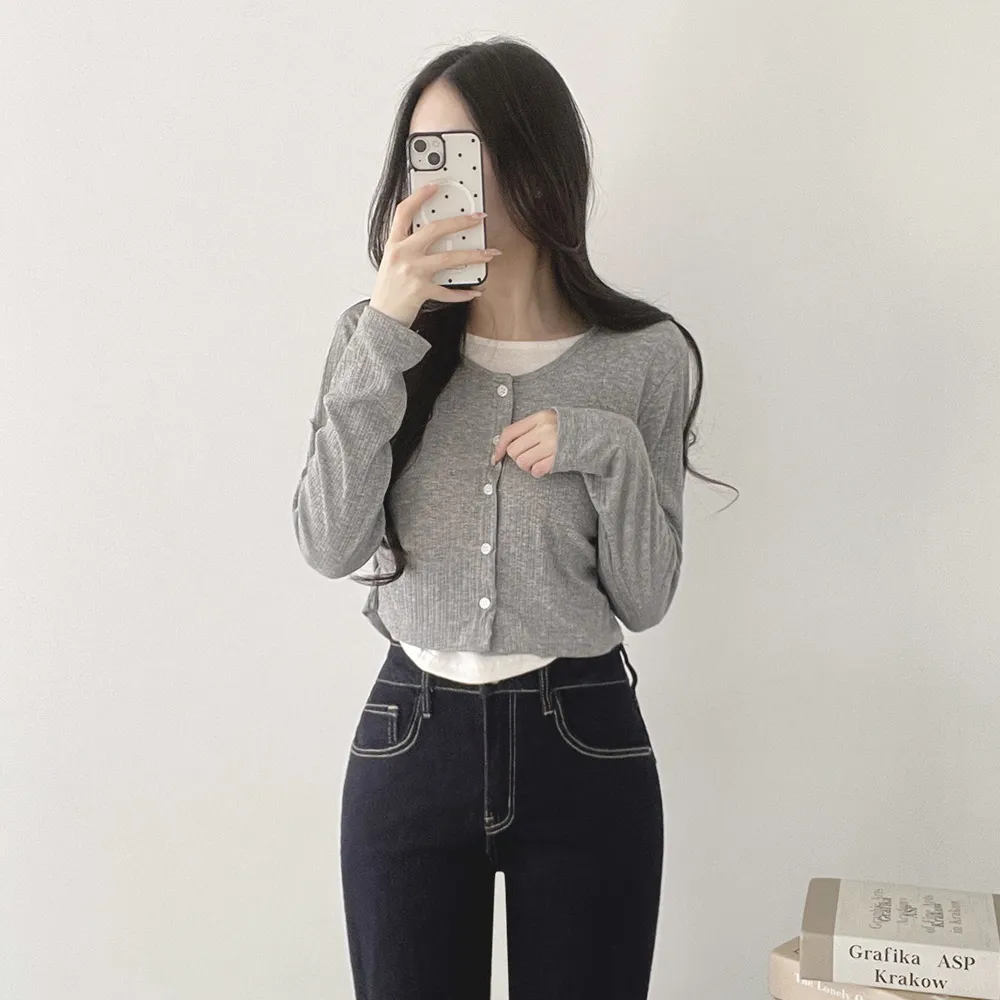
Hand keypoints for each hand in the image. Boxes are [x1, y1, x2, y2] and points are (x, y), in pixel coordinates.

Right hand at [369, 183, 499, 327]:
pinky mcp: (421, 291)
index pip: (404, 212)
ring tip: (490, 253)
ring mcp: (412, 273)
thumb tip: (432, 234)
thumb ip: (407, 247)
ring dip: (473, 255)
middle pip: (434, 230)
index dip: (419, 196)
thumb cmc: (389, 290)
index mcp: (394, 244)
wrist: (382, 319)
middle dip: (460, 222)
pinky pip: (448, 291)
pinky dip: (464, 292)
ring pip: (449, 259)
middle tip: (478, 217)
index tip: (435, 186)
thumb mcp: (392, 262)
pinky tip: (475, 290)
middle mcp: (403, 255)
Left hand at [490, 408, 557, 477]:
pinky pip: (536, 470)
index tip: (495, 458)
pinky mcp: (557, 458)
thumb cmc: (564, 429)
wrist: (592, 434)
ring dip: (528, 465)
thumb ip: (527, 429)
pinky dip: (537, 471)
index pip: (510, 432)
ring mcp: (551, 444)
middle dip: (518, 457)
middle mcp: (544, 429)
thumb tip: (502, 447)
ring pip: (522, 462)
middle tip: (530, 455)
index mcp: (539, 417)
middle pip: (514, 450)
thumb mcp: (546, 421)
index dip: (499, 447)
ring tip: (538, 460)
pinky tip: (545, 465)